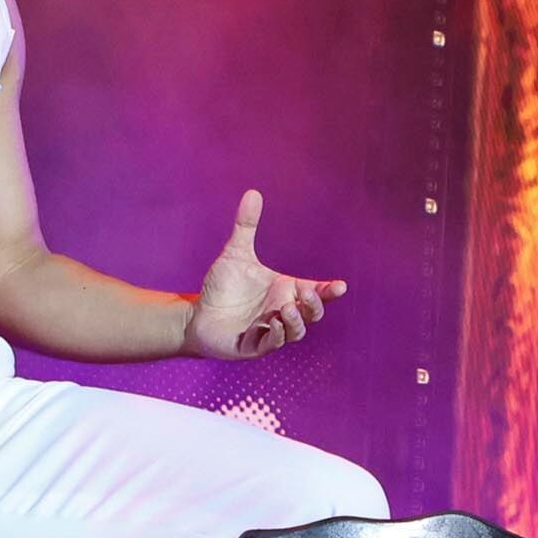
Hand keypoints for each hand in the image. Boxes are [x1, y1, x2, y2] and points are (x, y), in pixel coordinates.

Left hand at [184, 189, 346, 360]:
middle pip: (312, 313)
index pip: (316, 292)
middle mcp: (282, 311)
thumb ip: (246, 226)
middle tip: (305, 292)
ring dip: (296, 322)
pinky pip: (272, 344)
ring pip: (296, 332)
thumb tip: (253, 192)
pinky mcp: (254, 346)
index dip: (330, 291)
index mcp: (285, 290)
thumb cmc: (221, 287)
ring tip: (284, 308)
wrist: (196, 314)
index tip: (340, 285)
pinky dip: (277, 336)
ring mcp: (270, 331)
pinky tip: (272, 323)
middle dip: (314, 305)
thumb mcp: (235, 254)